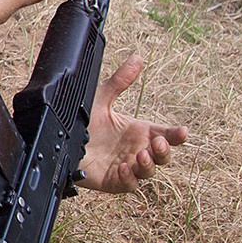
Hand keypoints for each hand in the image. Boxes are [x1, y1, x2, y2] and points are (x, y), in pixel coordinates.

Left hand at [79, 55, 187, 192]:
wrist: (59, 140)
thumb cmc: (84, 122)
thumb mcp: (102, 99)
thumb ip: (120, 82)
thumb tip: (138, 58)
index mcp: (138, 132)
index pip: (166, 135)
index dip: (176, 135)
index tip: (182, 131)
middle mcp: (136, 150)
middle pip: (163, 156)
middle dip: (164, 151)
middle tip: (156, 143)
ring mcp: (126, 167)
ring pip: (148, 172)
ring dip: (148, 164)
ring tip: (141, 154)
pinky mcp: (113, 181)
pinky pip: (128, 184)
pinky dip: (128, 177)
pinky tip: (123, 167)